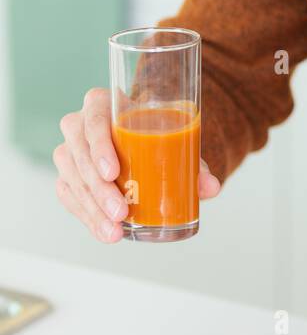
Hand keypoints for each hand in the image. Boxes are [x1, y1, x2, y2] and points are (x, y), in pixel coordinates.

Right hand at [53, 87, 220, 241]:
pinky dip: (87, 216)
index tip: (113, 173)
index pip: (95, 120)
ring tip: (115, 229)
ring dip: (93, 208)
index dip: (100, 147)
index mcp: (103, 103)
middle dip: (100, 189)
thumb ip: (193, 163)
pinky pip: (69, 195)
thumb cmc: (156, 135)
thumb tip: (211, 187)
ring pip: (73, 179)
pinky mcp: (67, 174)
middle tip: (121, 212)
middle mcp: (80, 124)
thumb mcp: (174, 142)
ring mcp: (69, 150)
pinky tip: (105, 231)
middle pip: (81, 154)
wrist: (143, 140)